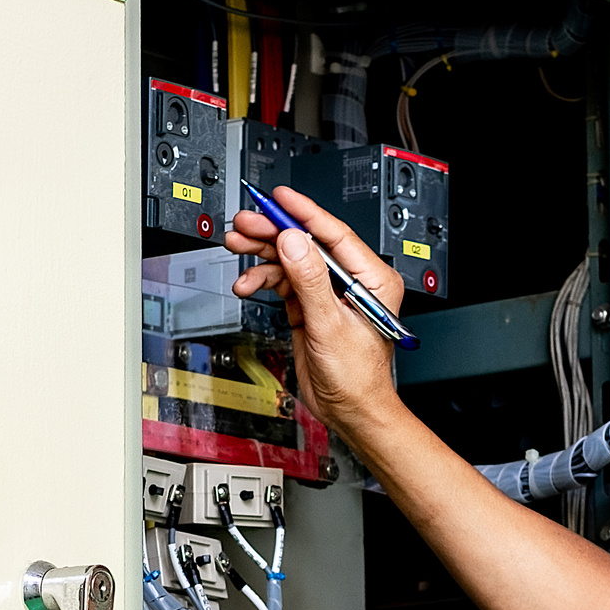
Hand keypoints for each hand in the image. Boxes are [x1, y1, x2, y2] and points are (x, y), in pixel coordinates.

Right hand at [227, 187, 405, 436]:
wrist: (350, 411)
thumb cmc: (358, 378)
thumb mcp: (331, 326)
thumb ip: (311, 282)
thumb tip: (295, 242)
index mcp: (371, 279)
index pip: (335, 234)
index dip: (304, 213)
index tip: (279, 198)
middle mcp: (350, 281)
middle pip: (307, 243)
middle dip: (273, 232)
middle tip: (244, 224)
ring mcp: (328, 292)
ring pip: (290, 259)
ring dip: (262, 255)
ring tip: (237, 247)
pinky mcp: (310, 305)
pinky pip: (284, 281)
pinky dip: (263, 279)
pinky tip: (247, 283)